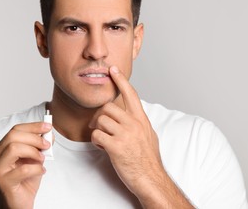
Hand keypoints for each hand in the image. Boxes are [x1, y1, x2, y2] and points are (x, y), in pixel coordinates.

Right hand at [0, 122, 51, 208]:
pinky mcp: (3, 181)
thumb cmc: (25, 180)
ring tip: (42, 160)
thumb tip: (48, 133)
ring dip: (33, 152)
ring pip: (14, 148)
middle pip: (13, 136)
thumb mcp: (35, 158)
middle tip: (47, 145)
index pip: (15, 130)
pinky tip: (41, 171)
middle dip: (34, 138)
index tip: (48, 126)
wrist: (19, 203)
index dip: (32, 126)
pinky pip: (22, 169)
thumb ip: (40, 145)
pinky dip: (36, 168)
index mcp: (2, 148)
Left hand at [90, 66, 192, 207]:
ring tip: (103, 140)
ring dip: (97, 130)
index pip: (131, 94)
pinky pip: (97, 135)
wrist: (151, 179)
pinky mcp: (116, 147)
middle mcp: (134, 124)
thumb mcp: (149, 135)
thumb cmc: (149, 160)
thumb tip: (132, 116)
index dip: (121, 80)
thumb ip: (139, 123)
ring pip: (100, 120)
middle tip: (97, 125)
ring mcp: (125, 135)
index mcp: (141, 120)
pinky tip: (103, 147)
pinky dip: (96, 141)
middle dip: (98, 115)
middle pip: (108, 107)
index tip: (113, 70)